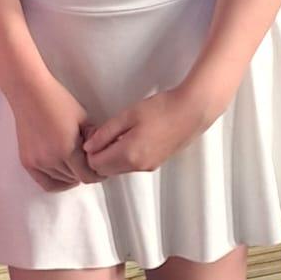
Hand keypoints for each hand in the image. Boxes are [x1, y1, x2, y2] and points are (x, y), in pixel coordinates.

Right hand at [11, 74, 98, 193]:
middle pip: (75, 179)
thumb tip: (102, 154)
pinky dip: (57, 182)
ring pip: (61, 181)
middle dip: (85, 172)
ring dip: (71, 176)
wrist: (30, 93)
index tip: (102, 169)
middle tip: (90, 164)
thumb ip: (94, 139)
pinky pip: (45, 183)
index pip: (87, 176)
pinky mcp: (27, 162)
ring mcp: (37, 162)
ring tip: (76, 164)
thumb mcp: (83, 118)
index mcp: (68, 149)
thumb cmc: (58, 101)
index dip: (98, 174)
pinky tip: (64, 174)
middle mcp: (51, 160)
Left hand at [82, 85, 213, 177]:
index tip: (94, 134)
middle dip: (99, 156)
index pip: (95, 164)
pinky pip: (131, 166)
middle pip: (105, 171)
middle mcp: (137, 166)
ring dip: (111, 156)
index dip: (90, 150)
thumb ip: (105, 132)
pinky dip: (124, 156)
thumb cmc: (161, 109)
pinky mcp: (155, 164)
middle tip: (103, 134)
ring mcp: (147, 167)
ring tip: (118, 134)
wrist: (192, 112)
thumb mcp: (128, 115)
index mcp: (128, 154)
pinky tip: (131, 138)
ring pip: (118, 169)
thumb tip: (88, 146)